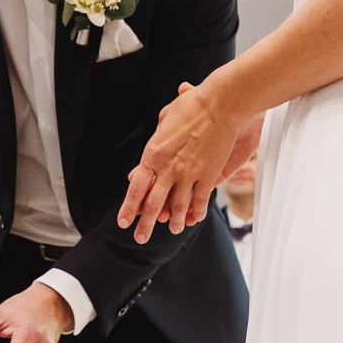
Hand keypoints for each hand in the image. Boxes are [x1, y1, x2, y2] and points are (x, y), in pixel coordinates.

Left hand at [118, 77, 263, 244]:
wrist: (219, 103)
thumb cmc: (192, 105)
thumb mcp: (165, 117)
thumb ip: (159, 134)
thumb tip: (156, 141)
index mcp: (152, 154)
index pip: (136, 188)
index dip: (129, 207)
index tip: (124, 221)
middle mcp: (167, 168)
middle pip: (153, 203)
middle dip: (145, 224)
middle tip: (140, 238)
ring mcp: (189, 173)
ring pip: (177, 206)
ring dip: (174, 221)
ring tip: (173, 230)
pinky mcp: (208, 174)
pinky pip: (200, 199)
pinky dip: (197, 212)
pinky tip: (195, 220)